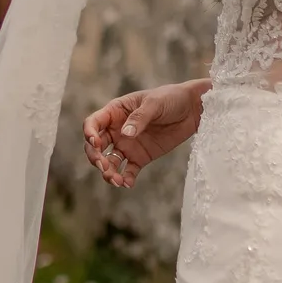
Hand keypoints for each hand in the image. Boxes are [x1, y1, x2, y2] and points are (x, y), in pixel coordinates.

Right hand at [83, 80, 209, 189]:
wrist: (192, 109)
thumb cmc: (170, 98)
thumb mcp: (154, 103)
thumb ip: (139, 118)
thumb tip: (125, 134)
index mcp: (115, 112)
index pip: (93, 123)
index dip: (89, 134)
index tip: (95, 143)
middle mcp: (117, 130)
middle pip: (96, 146)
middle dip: (95, 158)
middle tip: (104, 167)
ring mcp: (128, 145)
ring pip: (110, 162)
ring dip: (108, 172)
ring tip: (117, 181)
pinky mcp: (141, 157)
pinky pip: (129, 170)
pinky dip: (126, 178)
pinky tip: (127, 184)